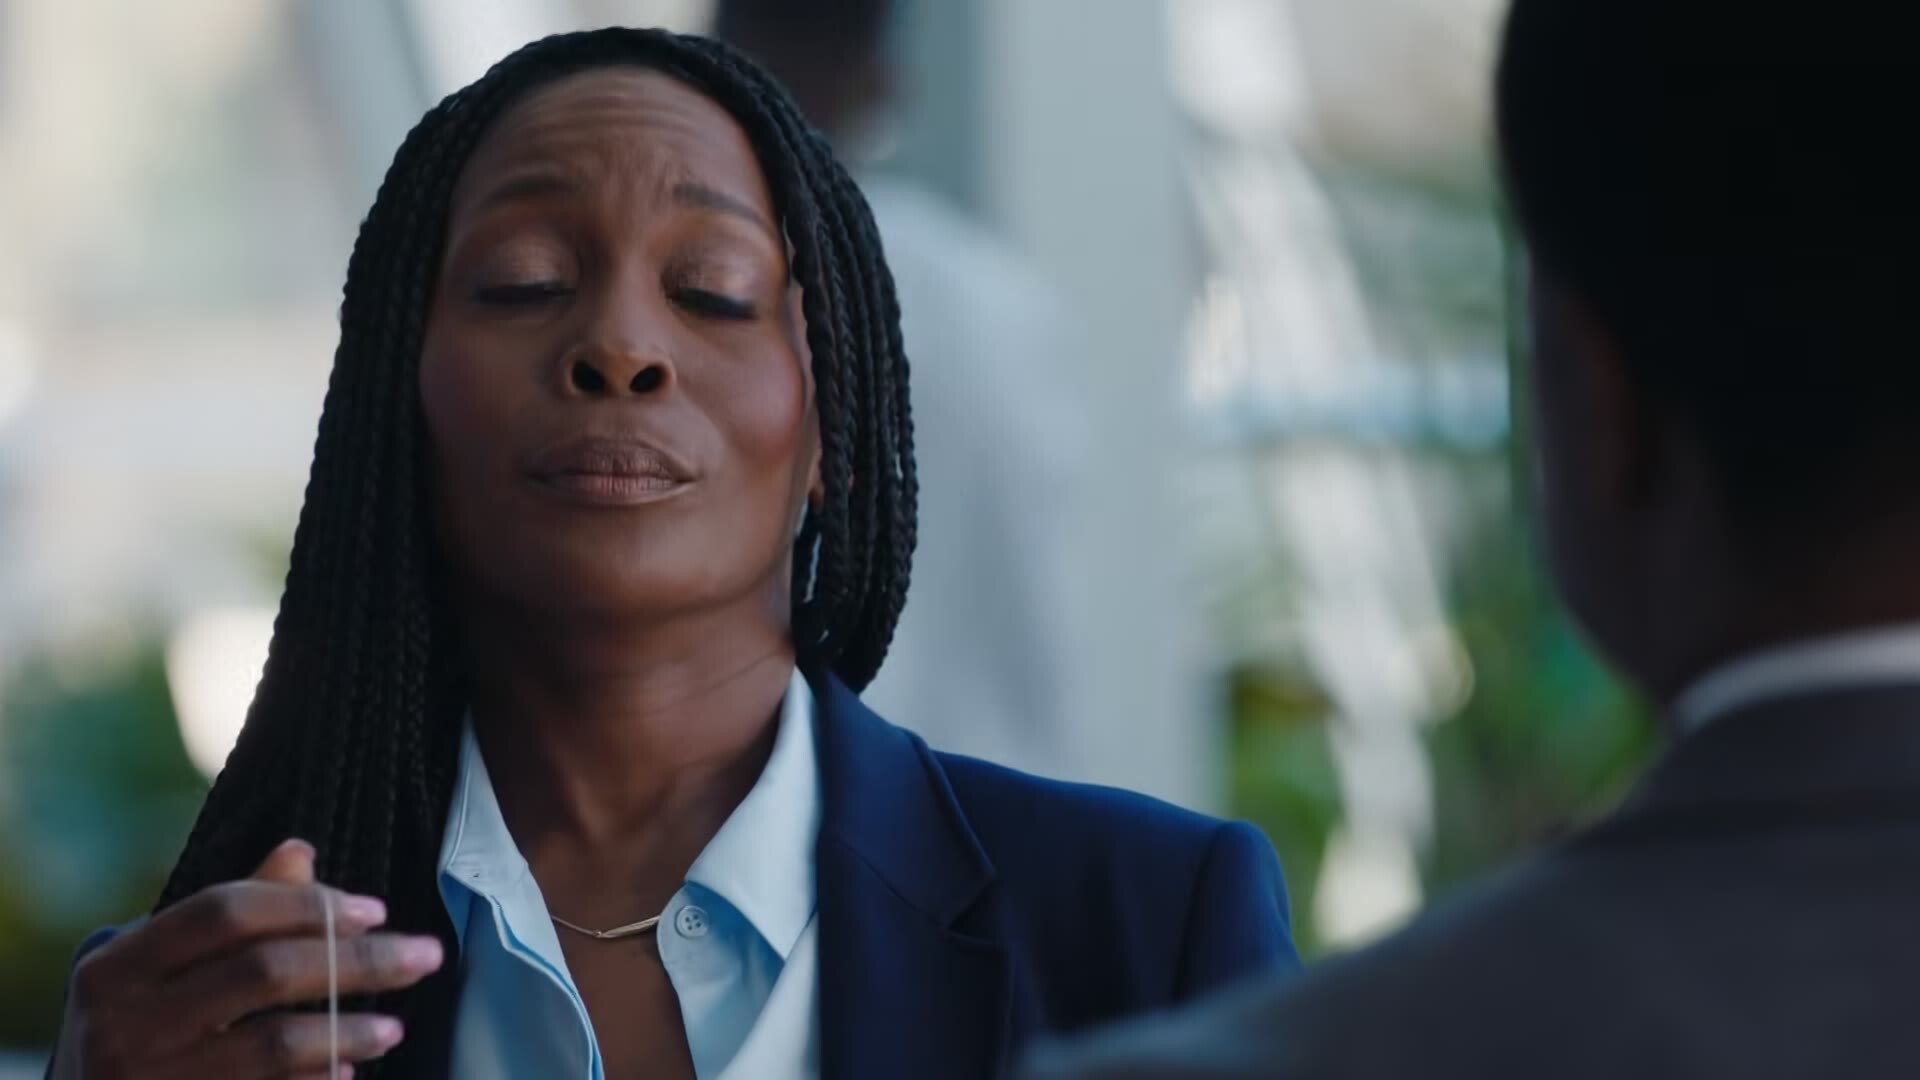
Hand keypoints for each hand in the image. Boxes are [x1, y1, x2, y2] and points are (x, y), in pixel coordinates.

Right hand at [51, 839, 444, 1078]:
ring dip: (346, 1030)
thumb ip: (229, 915)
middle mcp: (124, 1022)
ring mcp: (148, 1079)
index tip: (375, 910)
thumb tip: (300, 852)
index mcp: (118, 966)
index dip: (305, 905)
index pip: (224, 911)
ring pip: (271, 1044)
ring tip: (393, 1027)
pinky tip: (347, 1070)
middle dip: (356, 961)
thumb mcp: (158, 971)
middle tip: (423, 956)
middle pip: (262, 972)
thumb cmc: (134, 1028)